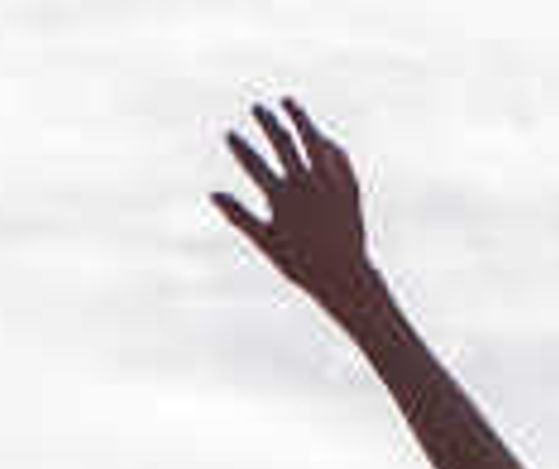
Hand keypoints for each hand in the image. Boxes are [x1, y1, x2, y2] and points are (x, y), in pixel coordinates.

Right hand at [215, 93, 378, 318]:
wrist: (345, 277)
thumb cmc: (302, 266)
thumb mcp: (267, 243)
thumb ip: (240, 216)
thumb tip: (212, 194)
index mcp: (282, 198)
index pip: (254, 164)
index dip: (240, 148)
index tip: (229, 135)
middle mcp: (305, 183)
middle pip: (282, 141)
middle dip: (266, 122)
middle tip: (257, 108)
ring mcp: (328, 180)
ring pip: (311, 137)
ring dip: (298, 116)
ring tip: (288, 101)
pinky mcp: (347, 182)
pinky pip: (335, 153)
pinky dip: (323, 141)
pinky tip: (316, 136)